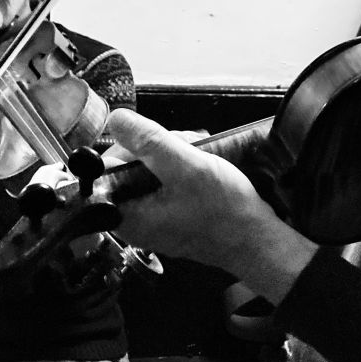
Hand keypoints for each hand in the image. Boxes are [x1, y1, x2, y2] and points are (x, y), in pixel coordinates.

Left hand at [107, 108, 317, 302]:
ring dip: (173, 156)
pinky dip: (181, 171)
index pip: (103, 170)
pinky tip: (202, 165)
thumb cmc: (223, 209)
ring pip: (149, 174)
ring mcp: (154, 221)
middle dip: (156, 148)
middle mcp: (134, 221)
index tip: (155, 139)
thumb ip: (149, 142)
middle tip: (187, 144)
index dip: (127, 145)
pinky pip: (165, 186)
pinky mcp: (172, 219)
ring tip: (200, 154)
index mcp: (127, 214)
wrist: (257, 242)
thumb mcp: (187, 167)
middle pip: (127, 169)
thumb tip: (116, 119)